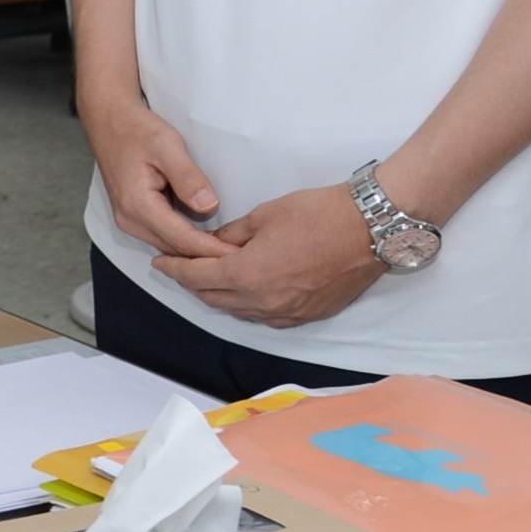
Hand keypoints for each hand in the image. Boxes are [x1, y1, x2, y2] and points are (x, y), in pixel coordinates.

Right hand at [78, 91, 224, 258]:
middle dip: (208, 257)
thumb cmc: (136, 129)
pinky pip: (164, 237)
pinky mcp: (135, 217)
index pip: (181, 239)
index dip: (212, 250)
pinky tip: (208, 239)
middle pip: (175, 250)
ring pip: (170, 247)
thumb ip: (187, 177)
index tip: (239, 254)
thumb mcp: (167, 145)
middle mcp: (130, 219)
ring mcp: (130, 220)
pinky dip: (187, 242)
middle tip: (244, 258)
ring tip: (230, 252)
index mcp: (137, 205)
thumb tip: (209, 205)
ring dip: (198, 252)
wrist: (109, 121)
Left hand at [157, 183, 388, 328]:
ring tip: (209, 279)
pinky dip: (248, 305)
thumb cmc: (317, 214)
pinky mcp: (307, 315)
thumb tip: (214, 245)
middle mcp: (263, 302)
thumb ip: (232, 235)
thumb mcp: (264, 215)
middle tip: (181, 268)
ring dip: (220, 296)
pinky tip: (245, 293)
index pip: (196, 278)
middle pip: (214, 299)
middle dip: (193, 283)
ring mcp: (287, 312)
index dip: (175, 269)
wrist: (370, 229)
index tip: (160, 262)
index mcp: (246, 275)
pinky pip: (266, 316)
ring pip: (239, 311)